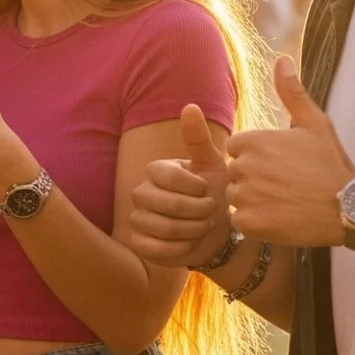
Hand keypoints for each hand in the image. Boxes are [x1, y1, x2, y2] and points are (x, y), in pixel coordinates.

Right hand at [122, 105, 234, 266]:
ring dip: (193, 231)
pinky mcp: (138, 242)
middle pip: (166, 205)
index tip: (208, 191)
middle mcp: (140, 192)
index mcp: (156, 171)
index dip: (195, 189)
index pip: (169, 177)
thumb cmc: (214, 194)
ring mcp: (136, 218)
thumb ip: (199, 138)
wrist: (217, 233)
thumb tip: (190, 106)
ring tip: (202, 227)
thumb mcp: (212, 165)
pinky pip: (156, 248)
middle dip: (198, 213)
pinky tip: (190, 243)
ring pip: (163, 228)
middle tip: (210, 213)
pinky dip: (180, 249)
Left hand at [227, 58, 354, 247]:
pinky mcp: (250, 222)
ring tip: (286, 201)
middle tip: (288, 185)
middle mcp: (243, 167)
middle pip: (236, 174)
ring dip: (255, 201)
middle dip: (255, 179)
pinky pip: (241, 221)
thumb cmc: (332, 163)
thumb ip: (292, 92)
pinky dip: (257, 222)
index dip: (258, 158)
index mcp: (252, 141)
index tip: (282, 165)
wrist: (351, 207)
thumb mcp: (314, 122)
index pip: (237, 149)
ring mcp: (245, 195)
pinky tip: (281, 217)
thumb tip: (281, 59)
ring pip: (237, 198)